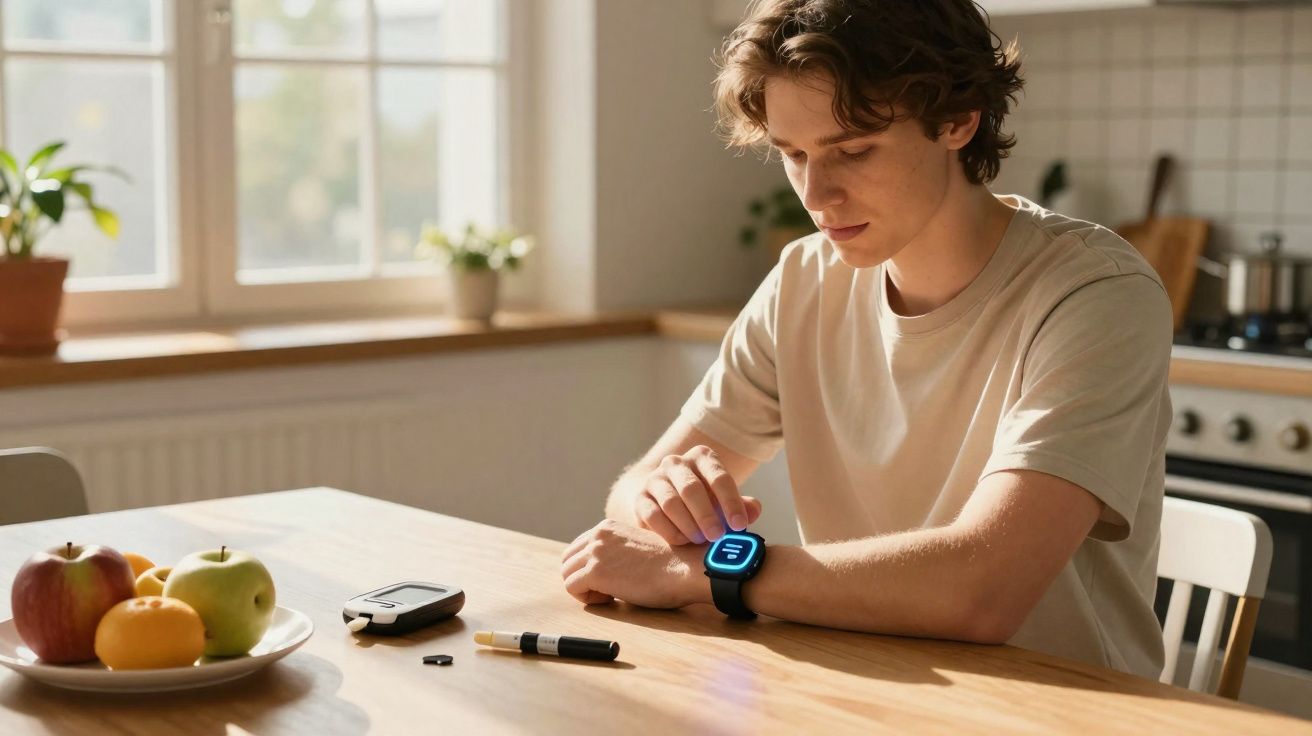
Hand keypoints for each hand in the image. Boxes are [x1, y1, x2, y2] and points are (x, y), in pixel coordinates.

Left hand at [560, 520, 711, 607]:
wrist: (685, 568)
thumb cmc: (672, 564)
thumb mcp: (638, 548)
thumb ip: (618, 551)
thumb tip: (607, 570)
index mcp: (608, 527)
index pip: (579, 548)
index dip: (590, 568)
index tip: (612, 579)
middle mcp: (598, 534)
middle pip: (567, 560)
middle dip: (582, 578)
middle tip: (607, 590)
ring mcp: (595, 552)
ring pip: (566, 574)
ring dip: (584, 589)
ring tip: (611, 594)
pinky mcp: (595, 571)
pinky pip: (572, 588)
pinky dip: (587, 598)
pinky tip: (611, 599)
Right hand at [633, 445, 761, 545]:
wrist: (663, 502)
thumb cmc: (704, 503)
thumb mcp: (724, 501)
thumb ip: (741, 506)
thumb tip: (754, 510)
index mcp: (702, 458)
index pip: (719, 477)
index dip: (731, 502)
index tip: (739, 525)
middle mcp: (676, 463)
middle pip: (691, 488)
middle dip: (707, 515)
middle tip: (717, 537)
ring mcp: (655, 479)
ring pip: (671, 502)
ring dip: (688, 525)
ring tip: (700, 541)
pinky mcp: (640, 498)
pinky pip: (653, 516)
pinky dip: (670, 531)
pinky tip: (683, 542)